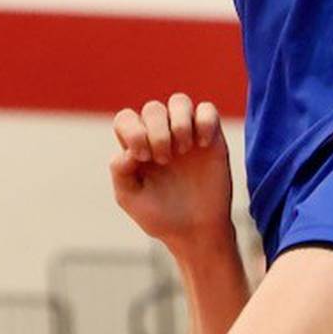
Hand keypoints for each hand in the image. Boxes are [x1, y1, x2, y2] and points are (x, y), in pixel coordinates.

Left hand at [111, 96, 233, 249]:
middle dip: (157, 131)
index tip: (143, 157)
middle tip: (164, 159)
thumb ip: (121, 173)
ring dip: (179, 121)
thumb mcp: (131, 199)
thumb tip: (126, 150)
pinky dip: (204, 120)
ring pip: (179, 101)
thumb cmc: (161, 216)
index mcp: (138, 146)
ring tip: (182, 149)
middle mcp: (161, 135)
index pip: (126, 119)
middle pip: (153, 108)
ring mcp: (187, 134)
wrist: (196, 232)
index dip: (132, 130)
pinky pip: (208, 110)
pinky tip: (202, 144)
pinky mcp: (211, 137)